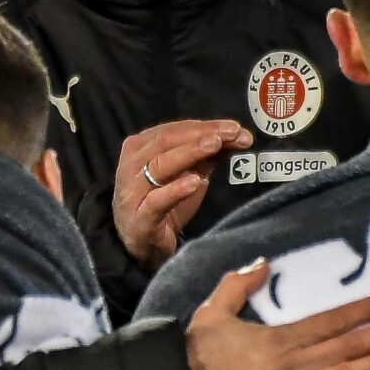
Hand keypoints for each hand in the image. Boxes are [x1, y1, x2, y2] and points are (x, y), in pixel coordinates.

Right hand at [114, 119, 252, 268]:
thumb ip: (208, 154)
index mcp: (140, 147)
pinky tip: (196, 182)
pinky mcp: (140, 218)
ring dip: (189, 153)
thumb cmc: (165, 203)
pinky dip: (176, 189)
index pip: (174, 129)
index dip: (205, 126)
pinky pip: (157, 200)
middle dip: (201, 135)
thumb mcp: (188, 174)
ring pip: (159, 166)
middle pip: (166, 141)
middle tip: (230, 133)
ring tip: (215, 146)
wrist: (143, 244)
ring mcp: (132, 191)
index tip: (234, 127)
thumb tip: (238, 135)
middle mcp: (131, 165)